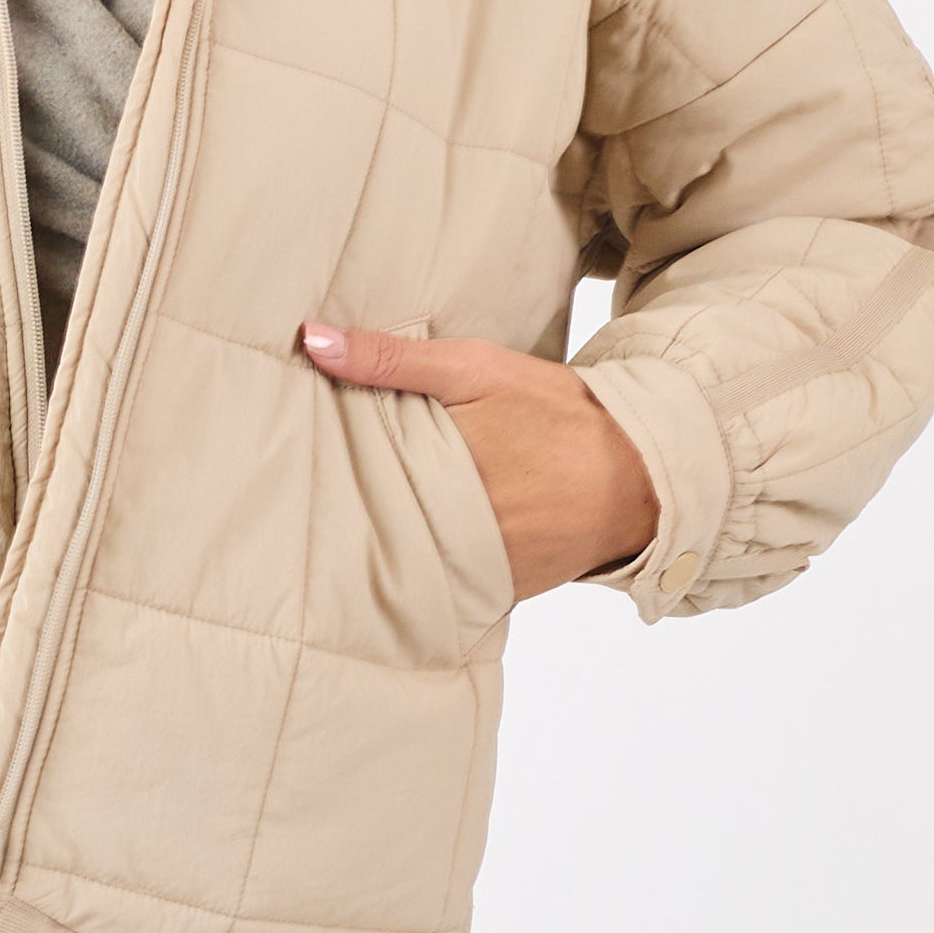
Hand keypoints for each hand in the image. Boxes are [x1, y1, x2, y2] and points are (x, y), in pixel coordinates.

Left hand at [297, 322, 657, 598]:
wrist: (641, 475)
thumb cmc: (557, 413)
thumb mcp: (474, 369)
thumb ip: (392, 360)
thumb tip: (311, 341)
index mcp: (433, 471)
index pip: (351, 481)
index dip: (321, 474)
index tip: (292, 466)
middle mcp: (446, 527)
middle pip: (372, 523)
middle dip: (346, 511)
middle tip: (310, 501)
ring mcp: (470, 567)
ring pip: (404, 558)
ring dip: (385, 543)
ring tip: (351, 529)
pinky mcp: (494, 591)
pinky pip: (445, 584)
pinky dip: (429, 569)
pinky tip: (410, 554)